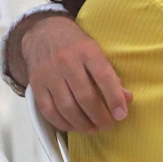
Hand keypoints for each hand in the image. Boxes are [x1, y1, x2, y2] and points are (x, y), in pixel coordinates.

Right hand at [23, 15, 131, 132]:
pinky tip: (74, 126)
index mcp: (87, 51)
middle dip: (99, 117)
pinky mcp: (36, 85)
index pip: (103, 77)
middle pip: (85, 97)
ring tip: (93, 128)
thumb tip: (126, 99)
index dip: (114, 99)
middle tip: (108, 125)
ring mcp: (49, 74)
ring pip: (67, 107)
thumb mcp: (96, 52)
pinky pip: (49, 111)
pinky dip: (63, 124)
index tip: (121, 115)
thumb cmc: (75, 45)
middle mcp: (67, 62)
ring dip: (82, 124)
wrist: (43, 33)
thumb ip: (111, 76)